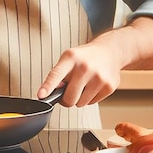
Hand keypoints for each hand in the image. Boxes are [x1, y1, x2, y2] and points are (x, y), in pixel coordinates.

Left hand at [36, 17, 152, 105]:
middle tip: (68, 93)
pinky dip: (91, 98)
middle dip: (66, 100)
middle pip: (68, 98)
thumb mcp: (69, 59)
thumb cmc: (85, 56)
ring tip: (84, 85)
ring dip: (79, 99)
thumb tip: (47, 94)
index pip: (56, 74)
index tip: (40, 96)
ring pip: (80, 103)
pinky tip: (95, 86)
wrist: (113, 49)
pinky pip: (93, 102)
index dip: (48, 87)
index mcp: (71, 57)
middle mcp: (84, 67)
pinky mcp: (110, 86)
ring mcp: (99, 77)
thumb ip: (59, 75)